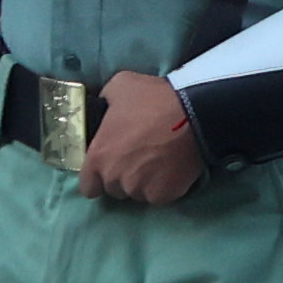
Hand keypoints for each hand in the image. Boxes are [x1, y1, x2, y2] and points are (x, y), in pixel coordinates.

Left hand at [79, 71, 201, 204]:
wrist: (194, 112)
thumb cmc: (153, 99)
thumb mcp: (119, 86)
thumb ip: (106, 103)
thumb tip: (105, 107)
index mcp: (98, 156)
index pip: (88, 186)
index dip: (97, 178)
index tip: (110, 166)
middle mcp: (115, 178)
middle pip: (114, 189)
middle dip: (122, 177)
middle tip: (138, 157)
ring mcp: (140, 189)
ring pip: (137, 193)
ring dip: (143, 182)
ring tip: (158, 161)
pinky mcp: (163, 195)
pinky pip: (158, 196)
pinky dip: (163, 186)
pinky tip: (171, 168)